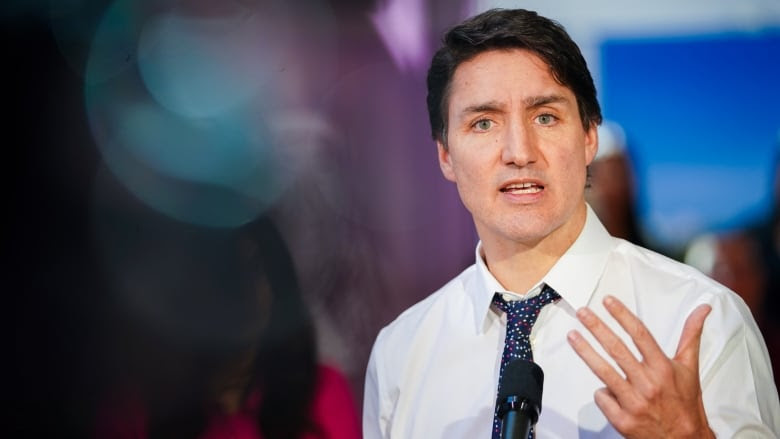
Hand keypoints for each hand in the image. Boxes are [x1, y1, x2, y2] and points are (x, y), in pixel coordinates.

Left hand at [566, 295, 713, 438]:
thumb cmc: (685, 402)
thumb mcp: (689, 367)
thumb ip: (691, 336)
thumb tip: (702, 309)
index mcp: (663, 369)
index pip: (640, 335)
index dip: (622, 316)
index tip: (608, 301)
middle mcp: (648, 384)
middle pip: (617, 349)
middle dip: (597, 328)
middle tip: (582, 313)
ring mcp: (634, 402)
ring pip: (603, 371)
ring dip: (585, 351)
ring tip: (572, 336)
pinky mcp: (622, 420)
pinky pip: (602, 397)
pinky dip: (602, 392)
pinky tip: (607, 391)